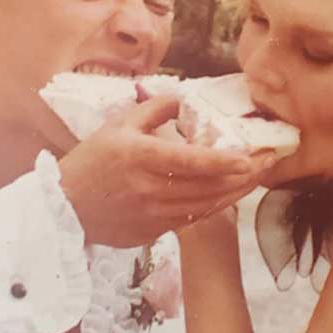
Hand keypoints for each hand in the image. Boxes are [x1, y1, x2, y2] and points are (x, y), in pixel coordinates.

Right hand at [60, 96, 274, 246]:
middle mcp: (149, 188)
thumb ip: (154, 110)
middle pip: (208, 186)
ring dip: (236, 192)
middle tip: (269, 162)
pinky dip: (215, 206)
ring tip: (257, 177)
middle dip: (244, 176)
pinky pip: (192, 219)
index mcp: (141, 158)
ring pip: (206, 205)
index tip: (250, 157)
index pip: (192, 162)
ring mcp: (152, 214)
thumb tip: (182, 100)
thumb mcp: (118, 126)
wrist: (63, 208)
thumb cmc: (91, 162)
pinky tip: (230, 194)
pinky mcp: (153, 231)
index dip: (225, 162)